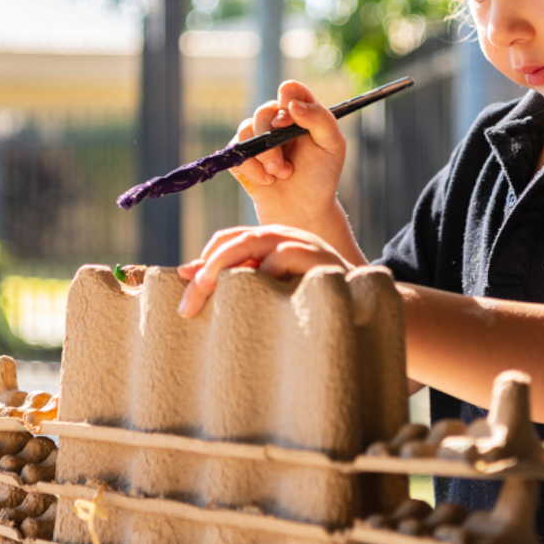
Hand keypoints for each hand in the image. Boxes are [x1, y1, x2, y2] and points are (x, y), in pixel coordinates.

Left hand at [175, 225, 350, 317]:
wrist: (361, 303)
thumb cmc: (307, 297)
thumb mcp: (268, 286)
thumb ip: (232, 277)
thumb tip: (182, 272)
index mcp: (268, 240)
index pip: (226, 240)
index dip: (203, 262)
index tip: (187, 293)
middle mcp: (281, 235)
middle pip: (232, 243)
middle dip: (205, 274)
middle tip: (187, 308)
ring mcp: (298, 243)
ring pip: (251, 244)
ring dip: (223, 271)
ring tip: (206, 297)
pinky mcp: (315, 257)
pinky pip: (280, 259)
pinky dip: (262, 276)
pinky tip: (251, 300)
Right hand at [229, 81, 345, 227]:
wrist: (303, 209)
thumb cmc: (321, 176)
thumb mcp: (332, 145)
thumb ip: (320, 119)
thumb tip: (292, 104)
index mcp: (301, 113)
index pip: (291, 91)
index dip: (288, 99)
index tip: (289, 119)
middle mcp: (277, 121)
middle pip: (264, 111)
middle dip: (272, 140)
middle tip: (285, 165)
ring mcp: (258, 138)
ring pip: (246, 130)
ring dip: (263, 156)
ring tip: (279, 174)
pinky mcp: (242, 155)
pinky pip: (235, 151)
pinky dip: (251, 168)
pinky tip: (267, 181)